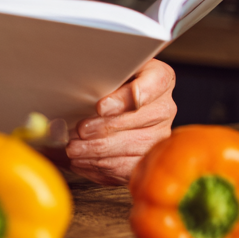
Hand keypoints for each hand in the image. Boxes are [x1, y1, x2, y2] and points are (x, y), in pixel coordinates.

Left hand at [64, 58, 176, 185]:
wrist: (112, 100)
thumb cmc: (107, 82)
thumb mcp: (106, 68)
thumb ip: (102, 72)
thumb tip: (87, 95)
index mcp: (159, 77)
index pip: (155, 81)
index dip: (127, 97)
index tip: (101, 106)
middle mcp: (165, 107)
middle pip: (140, 120)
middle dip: (105, 128)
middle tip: (80, 130)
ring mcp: (160, 136)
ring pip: (133, 148)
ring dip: (99, 150)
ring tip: (73, 149)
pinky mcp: (150, 160)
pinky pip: (129, 169)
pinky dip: (102, 167)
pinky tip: (82, 161)